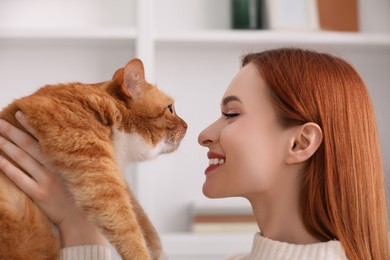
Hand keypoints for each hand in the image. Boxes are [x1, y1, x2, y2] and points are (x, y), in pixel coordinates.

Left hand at [0, 111, 106, 246]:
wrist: (83, 218)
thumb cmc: (88, 191)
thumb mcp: (90, 171)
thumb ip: (84, 156)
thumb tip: (84, 138)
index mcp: (67, 160)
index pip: (46, 138)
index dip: (32, 125)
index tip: (20, 113)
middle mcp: (55, 167)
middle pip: (29, 146)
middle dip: (13, 132)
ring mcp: (46, 181)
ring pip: (22, 159)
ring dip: (7, 146)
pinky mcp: (39, 194)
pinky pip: (20, 179)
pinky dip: (8, 168)